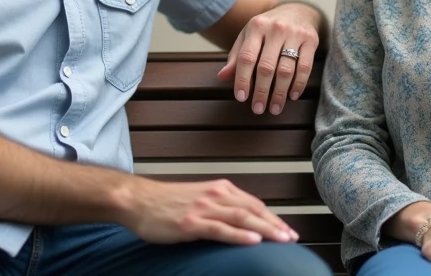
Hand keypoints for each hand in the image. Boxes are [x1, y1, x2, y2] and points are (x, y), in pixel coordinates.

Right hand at [120, 177, 298, 245]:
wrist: (138, 201)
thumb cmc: (166, 203)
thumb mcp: (199, 199)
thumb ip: (220, 206)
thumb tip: (241, 222)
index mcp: (219, 189)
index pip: (253, 203)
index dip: (272, 217)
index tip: (287, 229)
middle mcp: (215, 195)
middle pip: (253, 210)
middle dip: (275, 224)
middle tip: (292, 238)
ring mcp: (204, 209)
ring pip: (242, 218)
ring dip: (265, 229)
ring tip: (282, 240)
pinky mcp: (191, 223)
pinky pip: (221, 229)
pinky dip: (240, 236)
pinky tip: (254, 242)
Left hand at [217, 2, 319, 114]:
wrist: (297, 11)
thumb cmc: (267, 29)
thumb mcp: (248, 36)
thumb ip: (236, 56)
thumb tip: (222, 77)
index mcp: (256, 26)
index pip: (246, 57)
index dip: (242, 79)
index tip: (241, 97)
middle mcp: (275, 28)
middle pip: (266, 66)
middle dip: (261, 91)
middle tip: (258, 109)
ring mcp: (295, 33)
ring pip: (286, 69)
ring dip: (279, 93)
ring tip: (275, 108)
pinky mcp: (311, 40)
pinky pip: (305, 67)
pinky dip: (298, 84)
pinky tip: (292, 96)